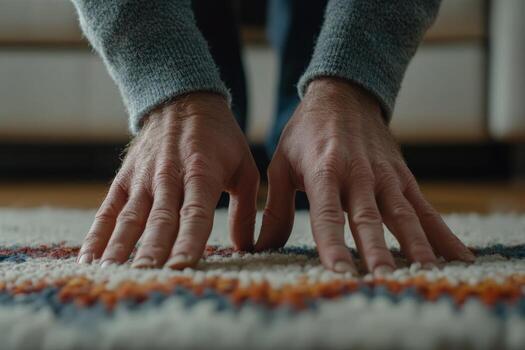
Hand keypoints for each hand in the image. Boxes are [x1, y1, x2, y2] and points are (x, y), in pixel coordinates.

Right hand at [77, 92, 258, 267]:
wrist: (183, 101)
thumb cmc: (220, 139)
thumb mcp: (244, 168)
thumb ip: (246, 210)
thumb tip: (246, 248)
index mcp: (202, 173)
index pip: (196, 213)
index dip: (189, 241)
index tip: (181, 267)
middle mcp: (169, 176)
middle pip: (160, 220)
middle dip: (152, 251)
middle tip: (144, 278)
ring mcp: (143, 178)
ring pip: (130, 217)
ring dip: (120, 247)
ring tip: (111, 274)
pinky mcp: (125, 179)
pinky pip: (108, 209)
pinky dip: (98, 233)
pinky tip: (89, 258)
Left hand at [255, 78, 473, 274]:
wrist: (343, 95)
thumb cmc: (306, 133)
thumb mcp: (281, 165)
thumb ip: (275, 209)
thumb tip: (262, 247)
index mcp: (323, 171)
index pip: (327, 214)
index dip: (333, 244)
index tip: (340, 273)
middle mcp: (357, 174)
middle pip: (369, 218)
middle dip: (378, 250)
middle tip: (385, 280)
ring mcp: (385, 176)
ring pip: (403, 214)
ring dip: (416, 244)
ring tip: (427, 273)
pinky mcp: (403, 177)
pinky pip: (424, 207)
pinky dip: (441, 232)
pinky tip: (457, 256)